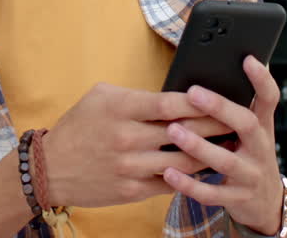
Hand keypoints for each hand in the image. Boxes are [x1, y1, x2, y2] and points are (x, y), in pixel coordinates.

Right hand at [40, 83, 232, 208]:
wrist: (50, 169)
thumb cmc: (78, 126)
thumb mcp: (101, 97)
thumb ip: (136, 95)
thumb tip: (173, 96)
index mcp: (120, 109)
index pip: (171, 103)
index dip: (201, 101)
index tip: (220, 97)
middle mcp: (127, 138)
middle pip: (184, 132)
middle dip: (215, 126)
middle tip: (236, 120)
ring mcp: (131, 167)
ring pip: (183, 161)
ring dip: (209, 154)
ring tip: (228, 145)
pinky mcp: (132, 190)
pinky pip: (171, 182)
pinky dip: (190, 175)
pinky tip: (206, 167)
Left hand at [160, 56, 284, 234]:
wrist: (266, 202)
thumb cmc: (248, 155)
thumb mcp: (250, 132)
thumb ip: (235, 108)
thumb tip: (212, 70)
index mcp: (263, 127)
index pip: (269, 99)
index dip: (262, 79)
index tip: (248, 59)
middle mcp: (261, 148)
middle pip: (246, 124)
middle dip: (220, 107)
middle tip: (193, 92)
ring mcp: (251, 175)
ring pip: (225, 160)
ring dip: (198, 145)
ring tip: (173, 130)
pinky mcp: (238, 199)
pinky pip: (211, 193)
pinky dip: (188, 184)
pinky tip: (168, 173)